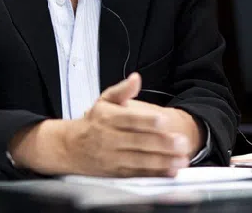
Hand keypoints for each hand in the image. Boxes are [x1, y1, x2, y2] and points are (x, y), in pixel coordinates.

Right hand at [7, 73, 201, 176]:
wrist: (70, 147)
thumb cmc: (93, 122)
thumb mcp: (104, 101)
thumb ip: (122, 90)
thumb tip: (136, 78)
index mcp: (107, 118)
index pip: (129, 119)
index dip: (147, 120)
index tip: (164, 120)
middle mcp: (109, 138)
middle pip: (138, 141)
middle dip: (161, 143)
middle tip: (181, 142)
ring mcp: (112, 157)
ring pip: (139, 159)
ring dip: (162, 160)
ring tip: (181, 158)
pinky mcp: (116, 172)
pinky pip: (137, 174)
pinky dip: (154, 173)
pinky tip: (170, 171)